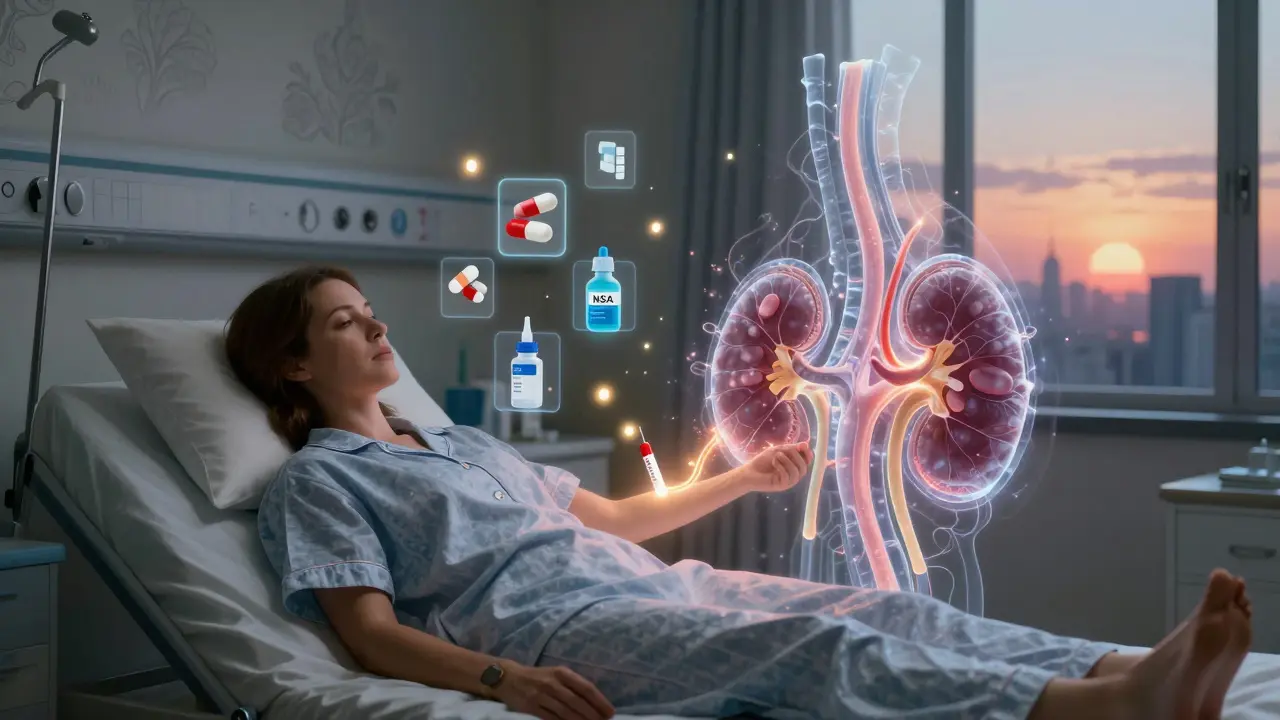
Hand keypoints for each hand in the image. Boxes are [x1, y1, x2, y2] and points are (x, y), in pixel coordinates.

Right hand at [493, 663, 614, 719]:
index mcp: (562, 672)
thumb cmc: (539, 677)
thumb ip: (573, 685)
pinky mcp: (531, 707)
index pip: (585, 687)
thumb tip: (595, 702)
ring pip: (565, 712)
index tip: (610, 712)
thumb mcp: (556, 674)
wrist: (510, 678)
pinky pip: (551, 718)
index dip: (599, 701)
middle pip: (577, 702)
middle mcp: (552, 683)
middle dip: (593, 714)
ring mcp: (541, 695)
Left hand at [739, 442, 812, 492]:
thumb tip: (806, 444)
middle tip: (784, 451)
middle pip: (804, 468)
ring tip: (777, 456)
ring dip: (788, 461)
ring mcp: (787, 482)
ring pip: (797, 473)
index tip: (802, 446)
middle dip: (797, 457)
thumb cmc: (763, 461)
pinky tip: (774, 463)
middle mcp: (793, 475)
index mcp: (794, 466)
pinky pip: (787, 477)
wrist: (749, 471)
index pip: (807, 462)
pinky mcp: (781, 486)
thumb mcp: (778, 451)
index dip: (807, 454)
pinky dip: (782, 467)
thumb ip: (791, 448)